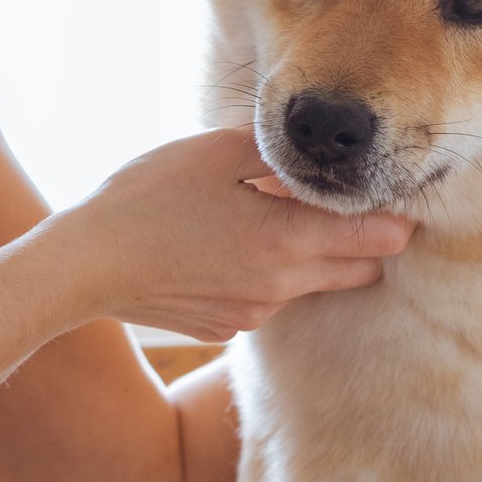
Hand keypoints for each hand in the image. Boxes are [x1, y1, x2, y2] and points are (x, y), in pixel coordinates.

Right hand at [51, 129, 414, 341]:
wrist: (85, 265)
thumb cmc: (148, 197)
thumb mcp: (217, 152)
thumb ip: (280, 153)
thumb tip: (322, 152)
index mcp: (289, 241)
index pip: (381, 239)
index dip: (396, 214)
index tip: (391, 189)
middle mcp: (282, 288)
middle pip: (361, 271)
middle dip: (363, 239)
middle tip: (340, 200)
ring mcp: (253, 314)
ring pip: (311, 284)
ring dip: (308, 255)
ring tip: (266, 215)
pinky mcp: (224, 328)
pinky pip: (266, 299)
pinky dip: (263, 273)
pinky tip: (223, 245)